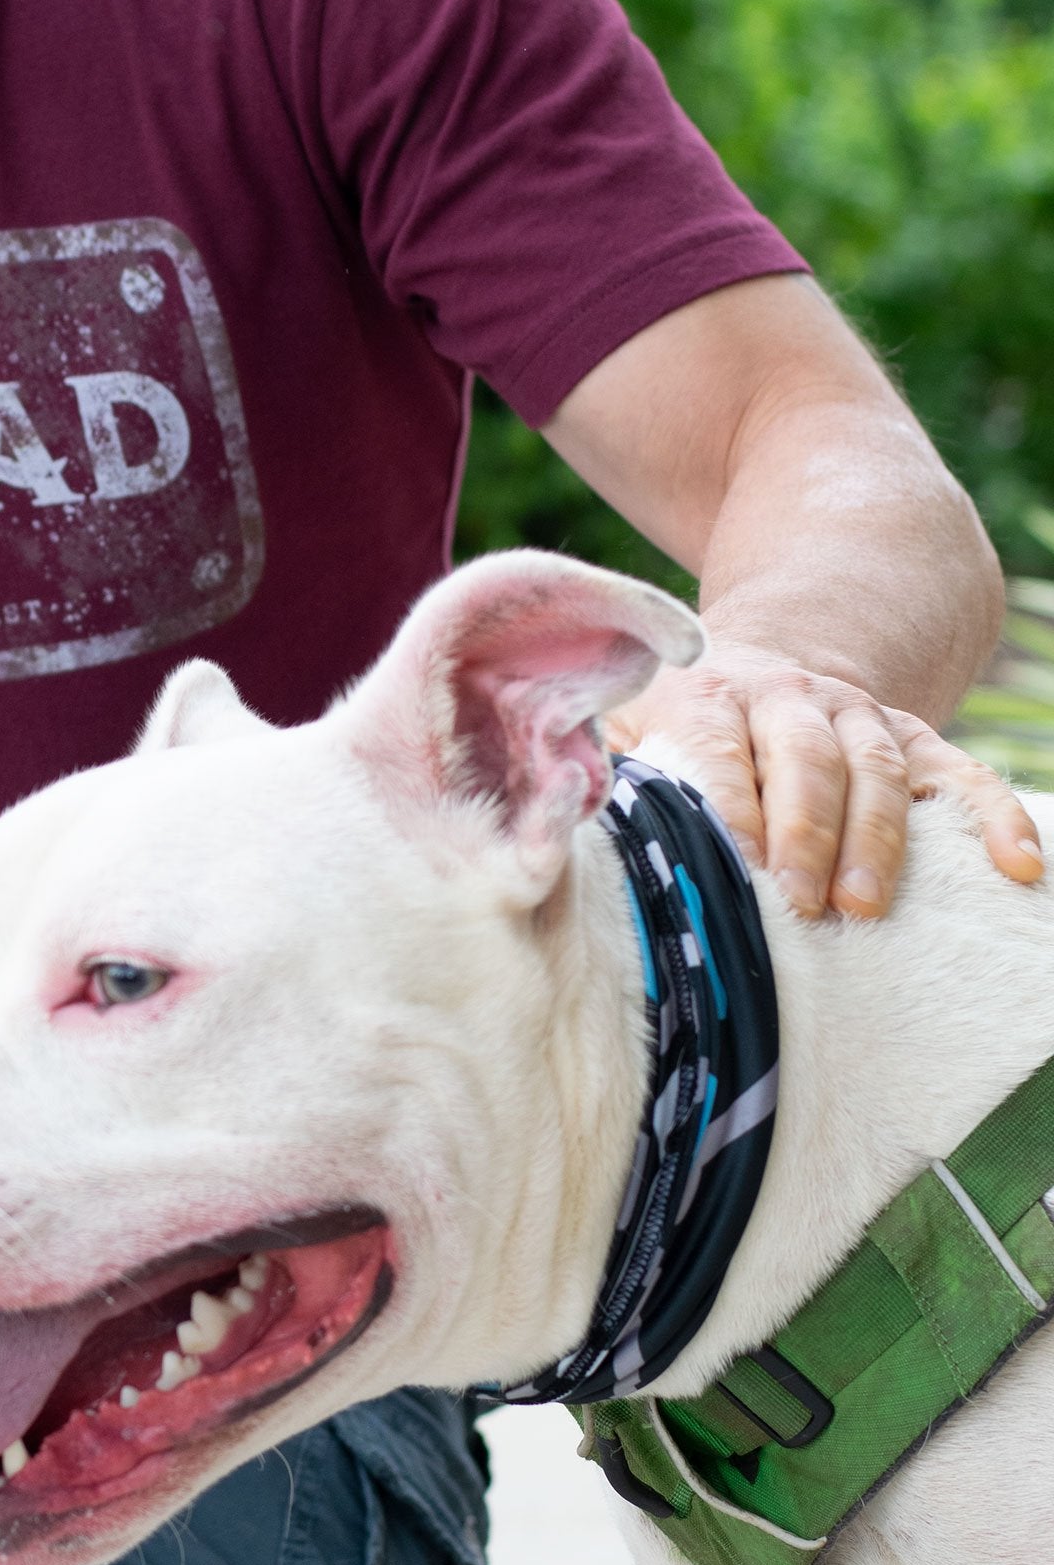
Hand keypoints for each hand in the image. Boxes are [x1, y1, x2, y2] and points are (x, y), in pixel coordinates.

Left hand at [605, 642, 1044, 918]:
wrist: (762, 656)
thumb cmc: (674, 722)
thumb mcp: (624, 723)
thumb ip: (594, 763)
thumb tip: (556, 814)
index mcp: (706, 695)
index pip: (717, 747)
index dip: (729, 805)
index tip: (734, 864)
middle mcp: (786, 697)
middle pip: (803, 760)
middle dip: (805, 833)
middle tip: (804, 904)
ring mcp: (856, 713)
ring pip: (878, 769)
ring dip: (878, 839)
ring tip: (867, 908)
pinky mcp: (911, 733)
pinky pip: (963, 772)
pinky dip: (993, 817)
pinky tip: (1018, 868)